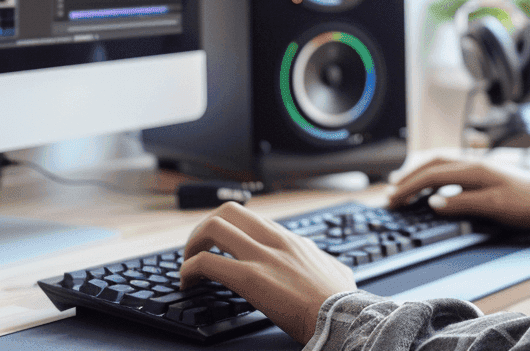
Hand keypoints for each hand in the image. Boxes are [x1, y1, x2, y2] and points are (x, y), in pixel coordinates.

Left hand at [180, 201, 356, 344]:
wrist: (342, 317)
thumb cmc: (341, 302)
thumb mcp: (335, 270)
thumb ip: (323, 264)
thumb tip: (328, 267)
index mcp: (291, 240)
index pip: (251, 219)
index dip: (228, 230)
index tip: (218, 247)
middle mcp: (274, 241)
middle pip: (229, 211)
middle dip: (204, 228)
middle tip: (196, 251)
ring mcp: (262, 256)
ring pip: (213, 228)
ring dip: (192, 246)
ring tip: (187, 266)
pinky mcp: (251, 278)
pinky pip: (207, 263)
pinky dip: (188, 271)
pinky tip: (187, 284)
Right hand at [387, 157, 529, 228]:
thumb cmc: (528, 204)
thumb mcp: (494, 207)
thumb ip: (462, 203)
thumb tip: (432, 202)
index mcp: (473, 170)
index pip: (432, 176)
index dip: (409, 187)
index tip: (392, 200)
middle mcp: (473, 163)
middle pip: (432, 165)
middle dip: (408, 178)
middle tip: (390, 193)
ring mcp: (478, 166)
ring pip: (440, 163)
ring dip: (419, 172)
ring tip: (402, 183)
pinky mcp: (483, 173)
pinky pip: (450, 168)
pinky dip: (433, 173)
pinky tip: (432, 183)